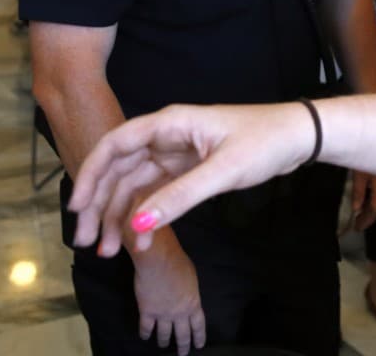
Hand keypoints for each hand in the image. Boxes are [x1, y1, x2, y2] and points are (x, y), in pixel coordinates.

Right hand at [68, 102, 316, 254]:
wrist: (298, 138)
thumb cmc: (265, 141)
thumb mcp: (223, 171)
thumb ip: (181, 196)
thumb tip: (139, 224)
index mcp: (170, 124)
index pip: (115, 145)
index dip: (91, 175)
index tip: (78, 208)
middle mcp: (166, 137)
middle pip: (119, 170)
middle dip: (100, 205)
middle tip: (88, 242)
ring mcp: (176, 154)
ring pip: (135, 185)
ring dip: (120, 216)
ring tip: (110, 251)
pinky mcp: (188, 170)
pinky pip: (156, 193)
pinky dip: (146, 215)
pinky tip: (142, 242)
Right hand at [132, 233, 205, 355]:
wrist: (159, 260)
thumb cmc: (178, 263)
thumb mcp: (192, 279)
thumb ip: (190, 292)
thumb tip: (187, 298)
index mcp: (193, 303)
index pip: (198, 325)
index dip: (199, 337)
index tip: (198, 346)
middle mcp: (179, 313)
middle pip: (183, 334)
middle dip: (183, 346)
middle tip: (183, 354)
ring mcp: (163, 314)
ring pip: (164, 334)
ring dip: (164, 341)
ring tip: (164, 346)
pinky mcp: (147, 311)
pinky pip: (146, 327)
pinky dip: (145, 333)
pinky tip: (145, 337)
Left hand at [349, 171, 375, 230]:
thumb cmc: (370, 158)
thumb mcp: (360, 174)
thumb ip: (358, 192)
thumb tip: (356, 208)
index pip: (375, 210)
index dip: (366, 220)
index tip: (357, 228)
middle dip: (368, 216)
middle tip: (358, 223)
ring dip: (371, 208)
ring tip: (360, 213)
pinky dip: (373, 200)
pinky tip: (366, 198)